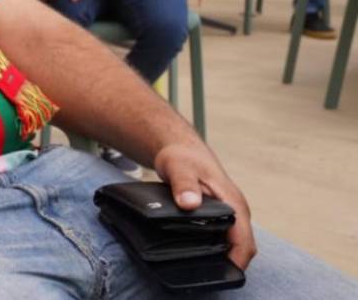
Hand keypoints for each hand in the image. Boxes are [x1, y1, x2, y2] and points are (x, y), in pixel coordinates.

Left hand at [153, 142, 256, 268]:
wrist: (182, 149)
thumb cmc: (183, 157)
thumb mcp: (179, 168)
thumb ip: (183, 184)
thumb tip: (189, 203)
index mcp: (234, 203)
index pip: (244, 241)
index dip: (237, 260)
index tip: (224, 274)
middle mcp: (237, 211)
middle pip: (242, 246)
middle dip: (230, 262)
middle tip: (208, 275)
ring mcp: (230, 214)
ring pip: (233, 242)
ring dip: (224, 255)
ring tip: (202, 267)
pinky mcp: (221, 215)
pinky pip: (224, 236)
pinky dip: (216, 247)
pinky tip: (199, 254)